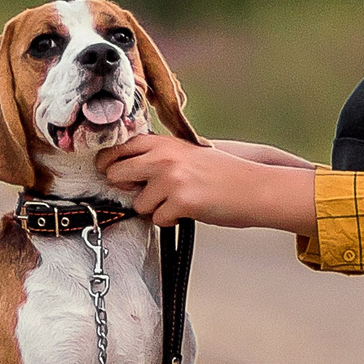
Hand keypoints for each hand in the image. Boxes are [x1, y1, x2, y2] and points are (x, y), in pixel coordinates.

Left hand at [98, 134, 317, 236]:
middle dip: (124, 188)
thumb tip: (123, 171)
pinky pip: (158, 219)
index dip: (109, 162)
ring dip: (154, 209)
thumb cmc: (224, 174)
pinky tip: (188, 212)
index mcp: (164, 143)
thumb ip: (159, 157)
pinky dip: (171, 221)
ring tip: (178, 202)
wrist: (254, 188)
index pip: (120, 147)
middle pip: (116, 173)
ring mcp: (170, 179)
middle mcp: (163, 157)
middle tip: (143, 192)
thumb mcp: (189, 154)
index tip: (109, 172)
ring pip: (138, 203)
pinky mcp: (180, 202)